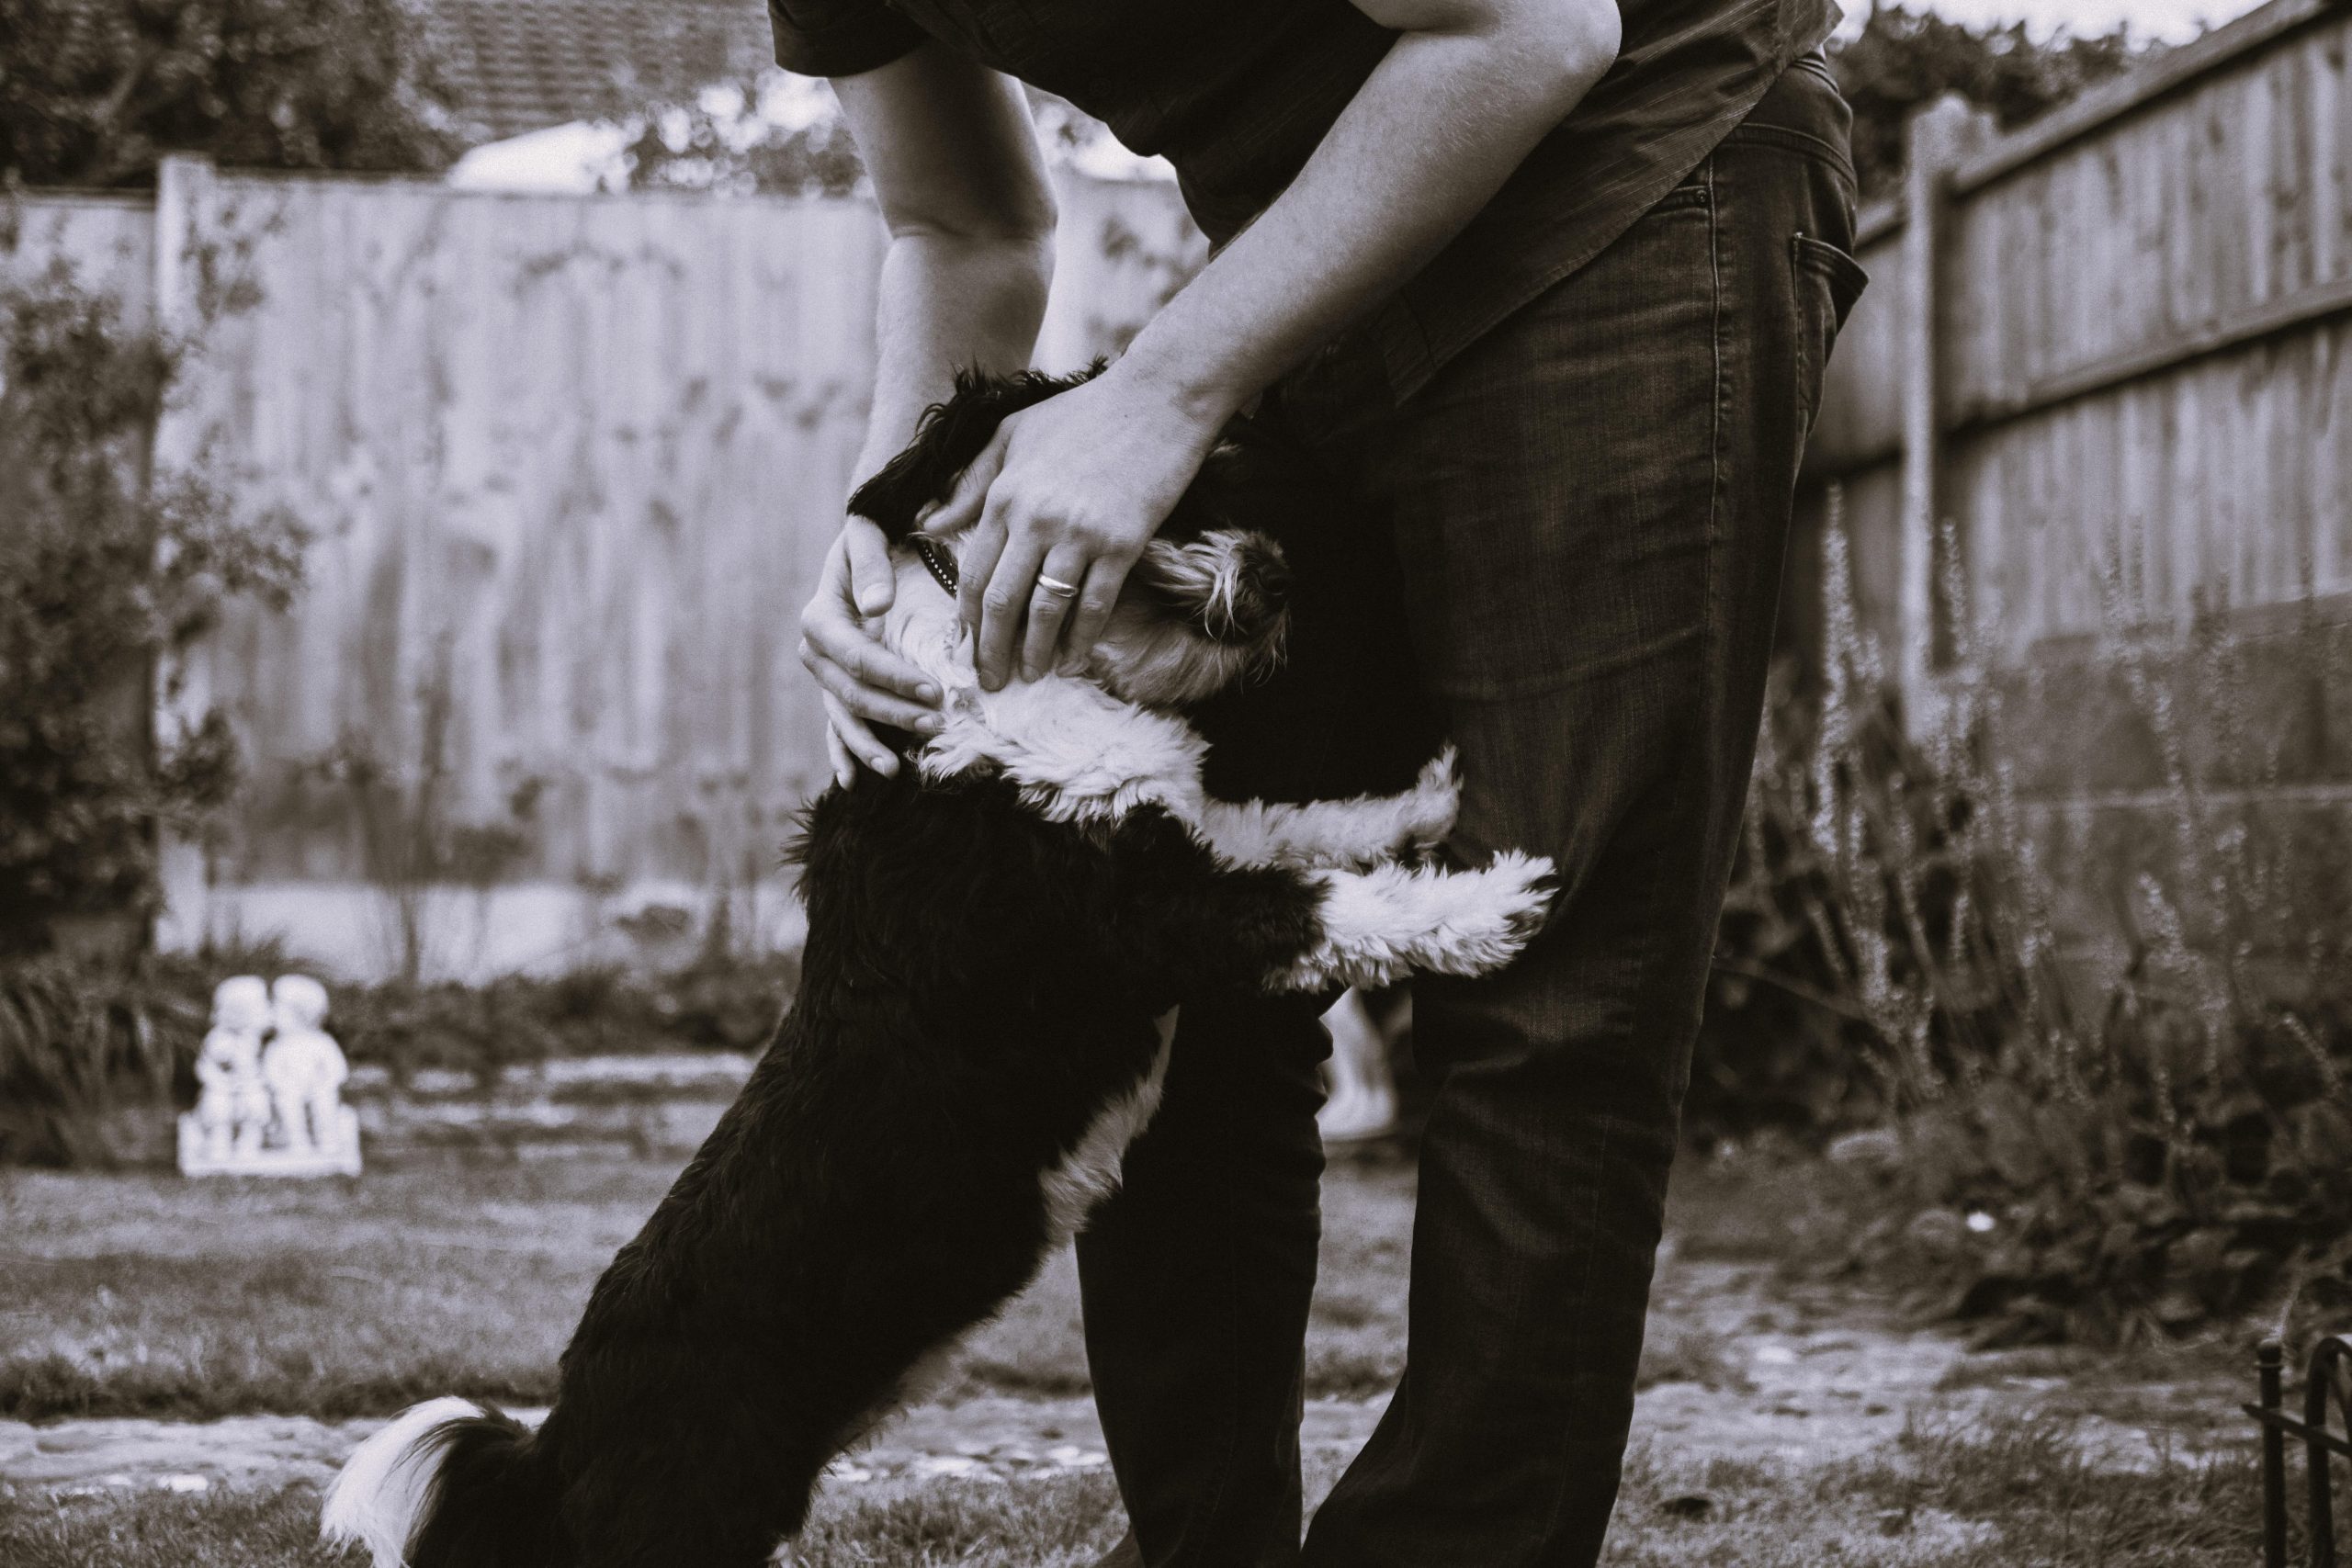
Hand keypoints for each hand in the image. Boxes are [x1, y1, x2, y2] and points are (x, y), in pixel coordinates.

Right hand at [797, 515, 943, 785]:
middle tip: (936, 723)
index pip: (856, 658)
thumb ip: (871, 565)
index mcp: (820, 618)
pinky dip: (843, 752)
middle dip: (892, 713)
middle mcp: (815, 651)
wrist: (862, 542)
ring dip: (868, 744)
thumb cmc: (871, 535)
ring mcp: (824, 673)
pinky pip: (835, 724)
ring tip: (895, 769)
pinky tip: (852, 781)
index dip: (893, 678)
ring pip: (843, 716)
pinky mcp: (836, 685)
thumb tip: (877, 607)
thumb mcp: (868, 536)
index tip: (934, 690)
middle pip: (851, 693)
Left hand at [923, 365, 1225, 688]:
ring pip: (1045, 610)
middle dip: (991, 649)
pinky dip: (1082, 639)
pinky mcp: (1121, 543)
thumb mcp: (1013, 435)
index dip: (968, 619)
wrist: (1158, 400)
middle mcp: (1035, 518)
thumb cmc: (1084, 414)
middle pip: (1002, 601)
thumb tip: (928, 525)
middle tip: (989, 683)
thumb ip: (970, 482)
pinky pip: (1094, 604)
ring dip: (1035, 652)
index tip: (965, 648)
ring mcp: (1079, 534)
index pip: (974, 572)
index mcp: (1004, 495)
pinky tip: (1074, 661)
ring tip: (1030, 677)